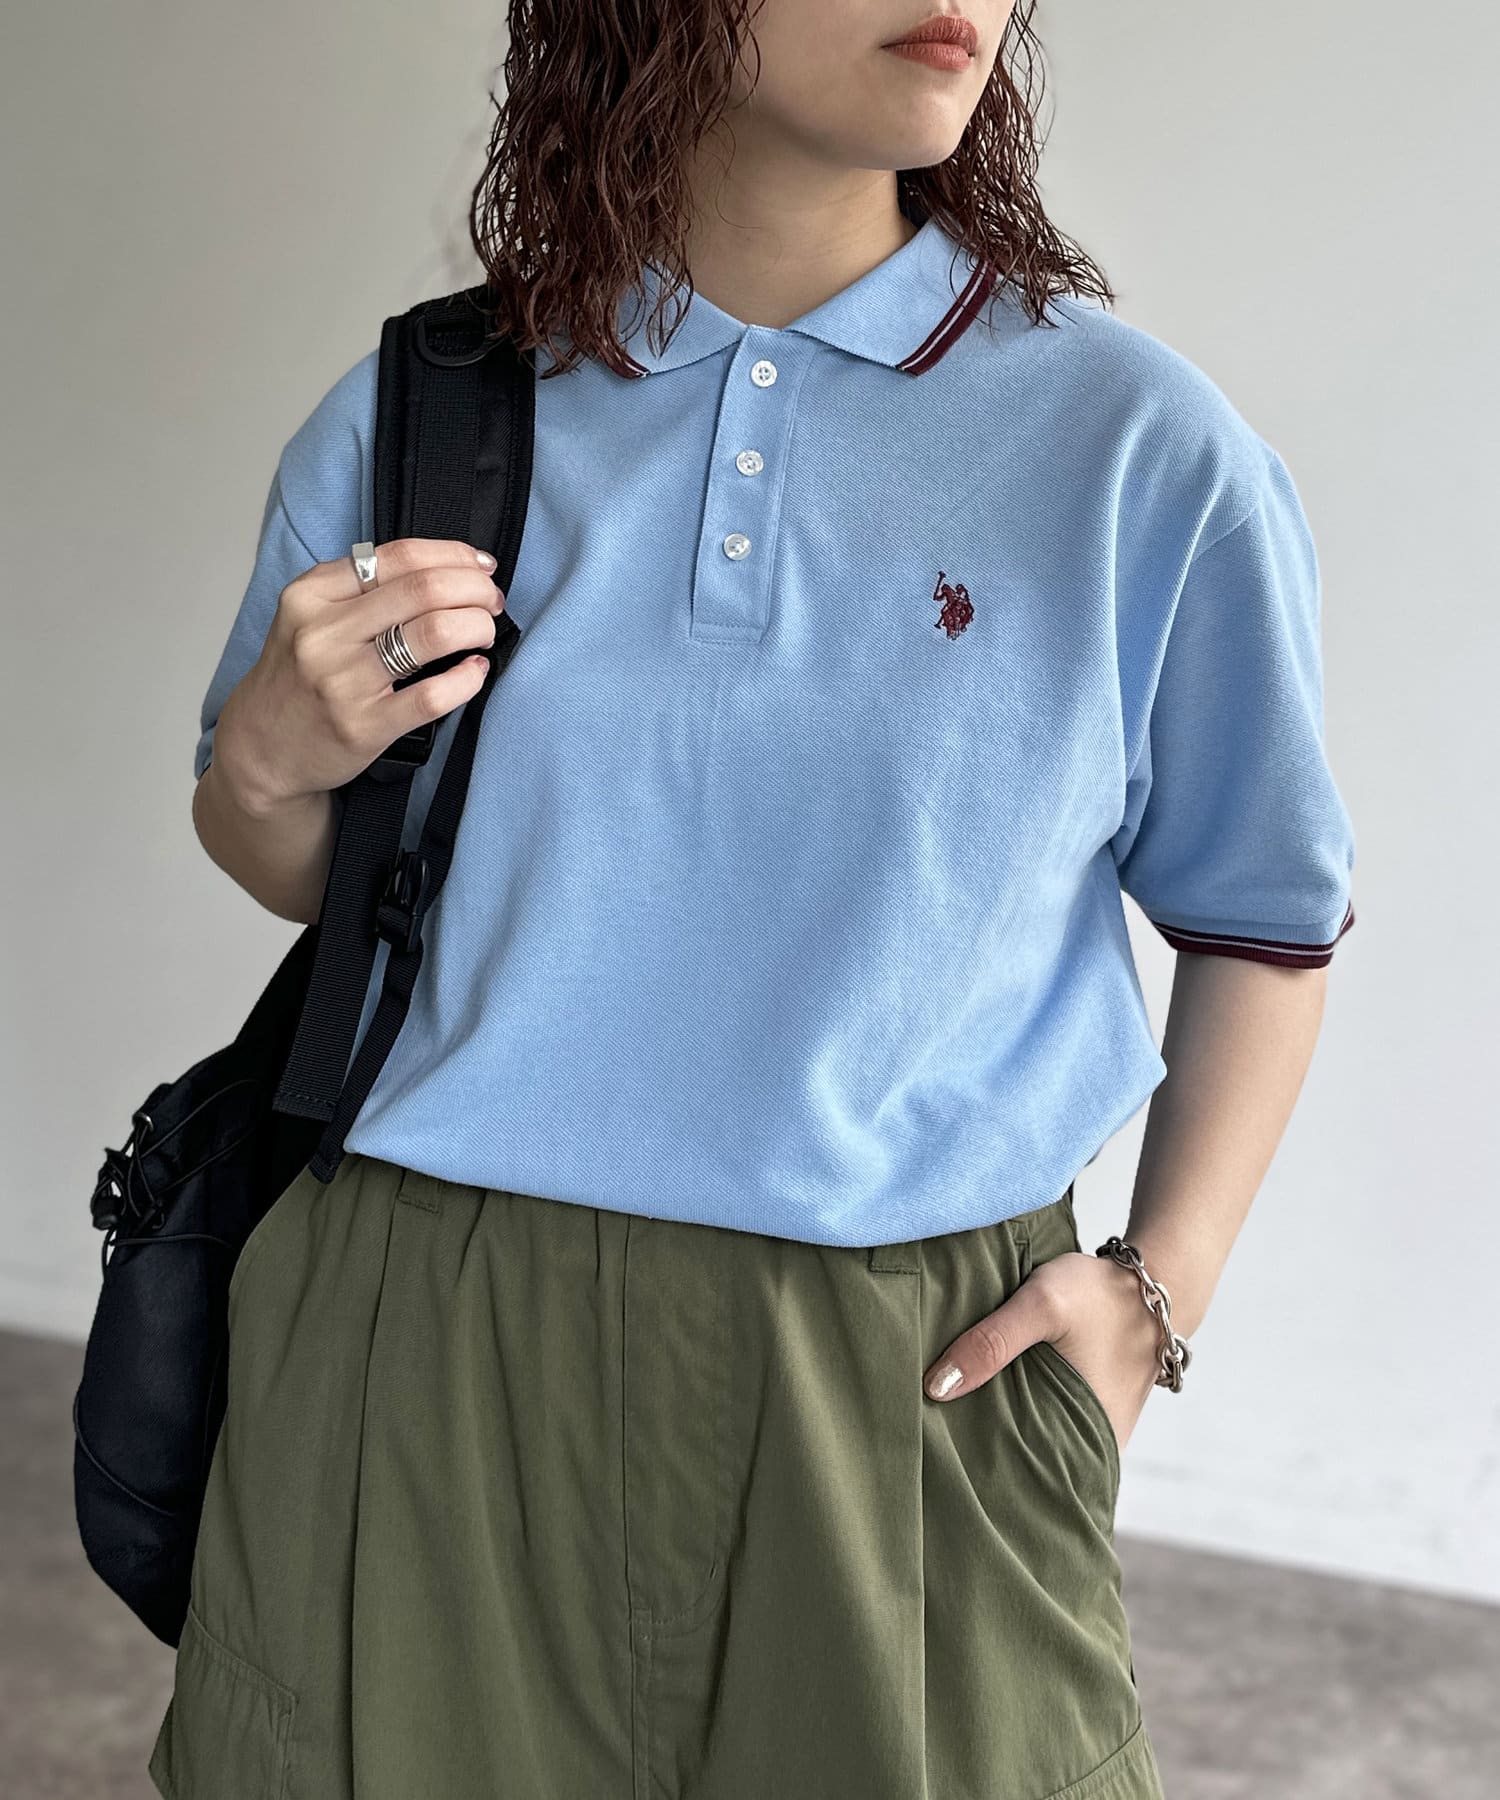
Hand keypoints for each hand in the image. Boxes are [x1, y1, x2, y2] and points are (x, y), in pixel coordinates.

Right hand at [216, 537, 506, 814]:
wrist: (263, 749)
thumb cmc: (298, 679)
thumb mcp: (310, 617)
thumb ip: (362, 589)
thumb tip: (445, 568)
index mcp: (312, 595)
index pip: (399, 556)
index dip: (453, 556)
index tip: (479, 565)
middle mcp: (324, 633)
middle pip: (424, 590)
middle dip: (475, 589)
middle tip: (491, 600)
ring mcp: (343, 681)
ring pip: (434, 633)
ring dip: (476, 626)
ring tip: (485, 631)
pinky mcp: (365, 725)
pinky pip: (433, 695)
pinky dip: (467, 678)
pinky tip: (475, 670)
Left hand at [922, 1250, 1162, 1453]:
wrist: (1154, 1282)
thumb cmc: (1100, 1294)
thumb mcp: (1042, 1305)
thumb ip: (991, 1342)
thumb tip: (936, 1388)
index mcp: (1092, 1440)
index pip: (1027, 1481)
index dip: (982, 1475)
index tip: (940, 1463)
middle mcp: (1097, 1448)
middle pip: (1027, 1465)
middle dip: (984, 1455)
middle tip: (933, 1443)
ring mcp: (1095, 1431)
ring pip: (1035, 1444)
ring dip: (1000, 1431)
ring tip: (947, 1424)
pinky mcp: (1089, 1412)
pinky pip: (1046, 1423)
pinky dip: (1018, 1413)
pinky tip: (983, 1400)